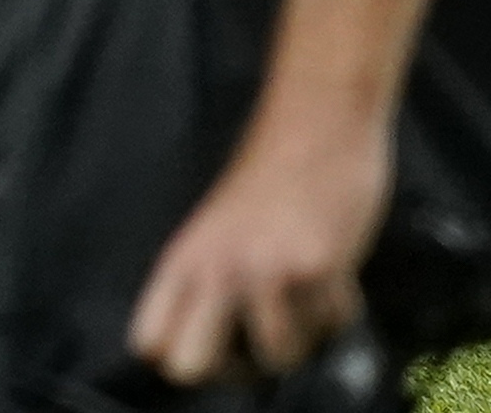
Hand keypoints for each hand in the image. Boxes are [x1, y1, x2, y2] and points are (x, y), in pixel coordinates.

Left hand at [129, 102, 387, 389]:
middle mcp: (215, 269)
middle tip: (259, 341)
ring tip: (308, 293)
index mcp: (183, 258)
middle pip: (189, 366)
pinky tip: (336, 270)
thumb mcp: (217, 228)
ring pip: (279, 357)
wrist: (317, 122)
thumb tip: (216, 352)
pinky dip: (340, 308)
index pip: (149, 341)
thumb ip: (207, 284)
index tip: (215, 349)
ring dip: (303, 335)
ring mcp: (266, 272)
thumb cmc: (270, 177)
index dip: (181, 358)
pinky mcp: (318, 268)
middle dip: (233, 369)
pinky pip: (333, 326)